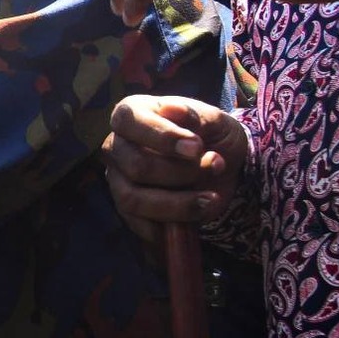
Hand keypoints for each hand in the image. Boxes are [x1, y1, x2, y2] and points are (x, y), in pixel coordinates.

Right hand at [101, 95, 248, 241]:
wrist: (221, 165)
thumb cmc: (212, 135)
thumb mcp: (215, 120)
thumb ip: (196, 115)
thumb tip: (173, 110)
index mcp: (132, 114)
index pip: (129, 122)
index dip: (161, 137)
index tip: (196, 148)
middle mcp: (116, 146)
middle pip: (136, 166)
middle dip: (181, 173)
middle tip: (215, 166)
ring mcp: (118, 180)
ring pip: (133, 199)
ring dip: (179, 204)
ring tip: (211, 198)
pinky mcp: (127, 210)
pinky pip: (138, 225)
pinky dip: (169, 227)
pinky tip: (194, 218)